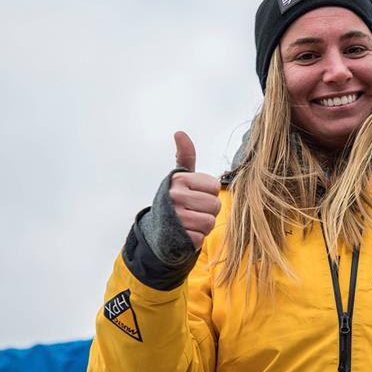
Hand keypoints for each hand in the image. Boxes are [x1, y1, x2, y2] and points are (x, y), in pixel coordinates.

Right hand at [169, 131, 221, 249]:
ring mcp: (175, 218)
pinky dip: (196, 238)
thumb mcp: (180, 177)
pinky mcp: (177, 237)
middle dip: (208, 211)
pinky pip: (201, 237)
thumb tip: (179, 133)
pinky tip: (185, 234)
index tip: (195, 196)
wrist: (156, 232)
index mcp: (178, 180)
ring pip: (210, 222)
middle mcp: (174, 196)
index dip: (209, 194)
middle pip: (215, 205)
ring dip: (203, 226)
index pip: (214, 186)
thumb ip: (185, 156)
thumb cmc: (175, 200)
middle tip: (193, 211)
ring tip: (190, 222)